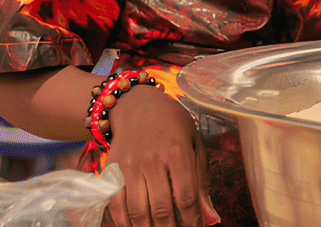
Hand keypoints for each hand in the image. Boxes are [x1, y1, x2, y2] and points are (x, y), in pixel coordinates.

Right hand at [102, 84, 216, 226]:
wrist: (134, 105)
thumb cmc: (171, 123)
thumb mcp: (195, 142)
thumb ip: (201, 178)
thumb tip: (209, 213)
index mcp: (178, 151)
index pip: (186, 195)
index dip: (192, 219)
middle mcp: (152, 160)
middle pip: (161, 208)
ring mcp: (129, 167)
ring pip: (137, 211)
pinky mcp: (111, 170)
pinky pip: (115, 205)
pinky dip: (124, 222)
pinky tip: (135, 225)